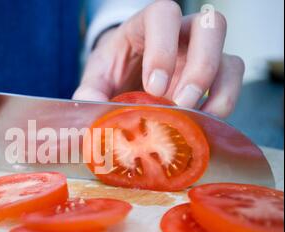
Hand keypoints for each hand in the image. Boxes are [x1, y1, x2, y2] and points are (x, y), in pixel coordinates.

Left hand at [73, 0, 244, 117]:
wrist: (126, 76)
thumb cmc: (114, 71)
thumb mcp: (97, 79)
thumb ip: (91, 94)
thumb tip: (92, 117)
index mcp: (147, 24)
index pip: (163, 16)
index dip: (162, 48)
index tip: (153, 87)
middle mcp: (182, 33)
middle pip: (209, 27)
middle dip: (199, 68)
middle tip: (179, 102)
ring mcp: (202, 54)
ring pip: (229, 57)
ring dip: (218, 90)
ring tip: (197, 118)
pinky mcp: (214, 77)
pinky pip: (233, 82)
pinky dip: (223, 103)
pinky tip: (204, 122)